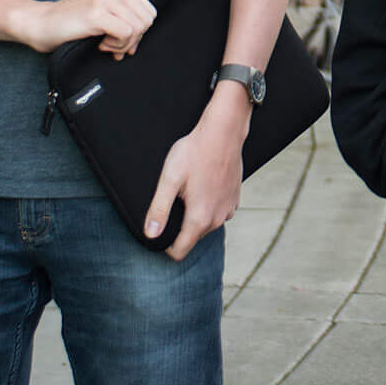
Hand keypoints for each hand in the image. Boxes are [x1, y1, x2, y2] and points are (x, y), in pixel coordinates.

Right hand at [9, 0, 154, 56]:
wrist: (43, 23)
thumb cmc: (74, 21)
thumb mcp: (106, 13)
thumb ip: (126, 21)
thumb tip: (140, 42)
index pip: (150, 12)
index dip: (139, 32)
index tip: (120, 39)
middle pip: (147, 21)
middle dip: (133, 39)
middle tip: (113, 45)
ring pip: (138, 28)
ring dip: (123, 44)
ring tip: (106, 44)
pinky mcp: (97, 13)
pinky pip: (126, 34)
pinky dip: (116, 46)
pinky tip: (100, 44)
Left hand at [143, 101, 249, 258]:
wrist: (223, 133)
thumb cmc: (195, 152)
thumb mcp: (169, 179)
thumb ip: (159, 209)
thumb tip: (151, 234)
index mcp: (199, 218)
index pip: (179, 251)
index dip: (165, 245)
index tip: (158, 228)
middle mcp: (217, 219)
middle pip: (192, 238)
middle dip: (179, 226)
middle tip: (172, 199)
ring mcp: (228, 210)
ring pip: (205, 225)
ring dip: (194, 215)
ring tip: (187, 190)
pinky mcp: (234, 200)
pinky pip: (216, 212)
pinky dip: (208, 205)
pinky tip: (202, 185)